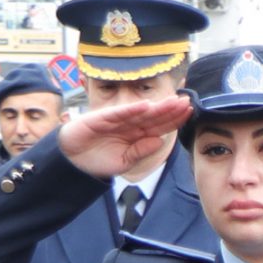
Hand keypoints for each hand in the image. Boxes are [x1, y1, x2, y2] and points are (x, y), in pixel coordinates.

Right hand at [59, 95, 193, 178]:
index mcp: (137, 134)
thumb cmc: (98, 159)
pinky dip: (131, 109)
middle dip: (170, 109)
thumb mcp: (125, 161)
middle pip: (154, 116)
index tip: (189, 112)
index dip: (174, 119)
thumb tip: (159, 141)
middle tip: (186, 101)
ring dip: (157, 106)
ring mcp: (117, 120)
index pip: (159, 125)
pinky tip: (145, 106)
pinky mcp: (101, 118)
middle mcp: (129, 124)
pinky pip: (118, 113)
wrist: (72, 161)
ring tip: (173, 101)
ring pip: (140, 112)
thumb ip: (141, 152)